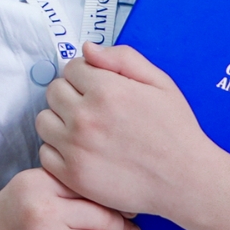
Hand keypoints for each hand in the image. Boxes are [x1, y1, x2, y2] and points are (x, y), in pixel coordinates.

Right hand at [0, 167, 138, 229]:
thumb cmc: (14, 212)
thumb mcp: (35, 186)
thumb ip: (69, 184)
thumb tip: (121, 199)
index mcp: (40, 182)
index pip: (92, 186)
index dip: (116, 198)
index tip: (127, 207)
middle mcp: (43, 208)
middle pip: (103, 216)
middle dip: (125, 227)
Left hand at [34, 44, 226, 217]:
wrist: (186, 180)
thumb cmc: (176, 131)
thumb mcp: (160, 83)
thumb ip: (122, 58)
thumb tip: (87, 49)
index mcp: (106, 90)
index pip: (70, 68)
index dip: (85, 75)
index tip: (97, 86)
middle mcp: (86, 117)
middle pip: (54, 91)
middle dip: (70, 94)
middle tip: (92, 108)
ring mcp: (77, 148)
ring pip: (44, 120)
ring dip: (60, 120)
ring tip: (85, 128)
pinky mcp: (73, 175)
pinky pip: (45, 153)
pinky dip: (59, 150)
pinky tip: (81, 150)